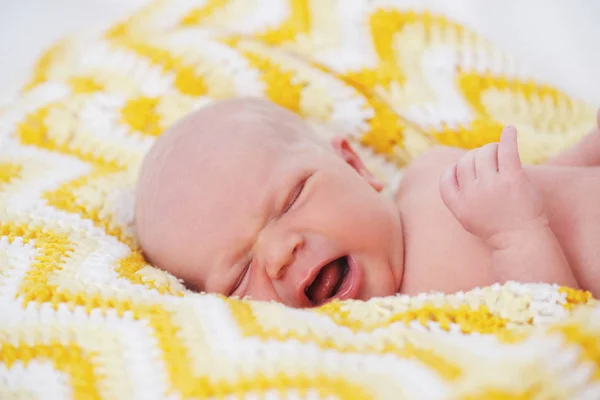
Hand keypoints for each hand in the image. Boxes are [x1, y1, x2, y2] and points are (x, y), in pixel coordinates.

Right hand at [439, 126, 546, 244]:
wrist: (521, 241)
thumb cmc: (496, 228)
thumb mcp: (466, 217)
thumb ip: (457, 195)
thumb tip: (456, 165)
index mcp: (457, 204)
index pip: (447, 175)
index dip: (456, 168)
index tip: (468, 170)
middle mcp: (471, 193)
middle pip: (467, 160)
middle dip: (478, 157)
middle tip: (491, 164)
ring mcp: (491, 185)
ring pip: (485, 152)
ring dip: (493, 150)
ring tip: (502, 156)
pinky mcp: (513, 179)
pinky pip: (507, 150)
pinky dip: (508, 137)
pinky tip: (510, 130)